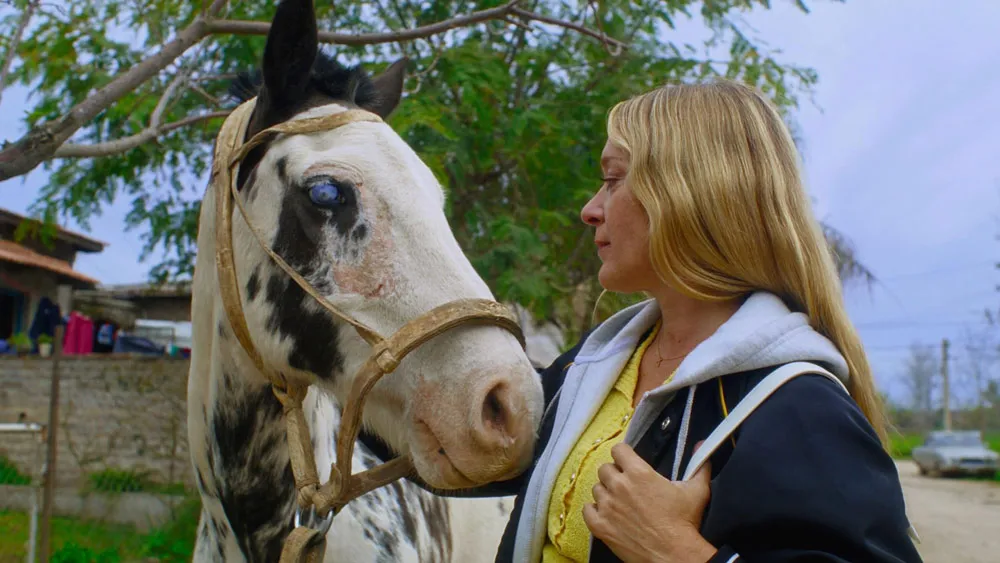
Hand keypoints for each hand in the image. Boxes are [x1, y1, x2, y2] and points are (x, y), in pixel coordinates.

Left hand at [582, 442, 715, 562]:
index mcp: (639, 473)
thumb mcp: (696, 490)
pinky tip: (606, 514)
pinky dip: (594, 510)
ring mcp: (607, 506)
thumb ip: (698, 465)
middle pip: (605, 468)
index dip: (624, 455)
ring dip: (606, 493)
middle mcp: (619, 486)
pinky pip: (587, 509)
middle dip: (615, 474)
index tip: (628, 463)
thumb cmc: (684, 522)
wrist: (674, 554)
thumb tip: (701, 445)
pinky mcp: (600, 526)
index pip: (618, 450)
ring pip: (596, 488)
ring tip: (619, 502)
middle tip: (626, 485)